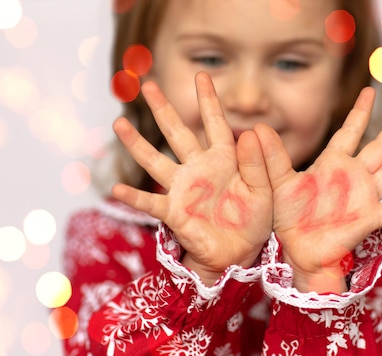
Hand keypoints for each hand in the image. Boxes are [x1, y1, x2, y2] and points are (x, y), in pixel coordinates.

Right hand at [112, 72, 272, 284]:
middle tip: (147, 84)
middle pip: (177, 133)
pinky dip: (134, 198)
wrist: (240, 253)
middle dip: (163, 109)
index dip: (208, 100)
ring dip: (137, 144)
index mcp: (224, 159)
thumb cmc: (253, 220)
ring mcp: (184, 189)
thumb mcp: (264, 191)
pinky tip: (117, 190)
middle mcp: (199, 168)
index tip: (201, 75)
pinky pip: (151, 203)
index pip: (216, 123)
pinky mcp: (175, 212)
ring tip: (118, 123)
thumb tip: (250, 131)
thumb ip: (258, 164)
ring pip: (156, 161)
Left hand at [255, 87, 381, 292]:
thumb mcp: (277, 183)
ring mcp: (365, 196)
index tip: (370, 90)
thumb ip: (271, 157)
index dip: (360, 112)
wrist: (297, 251)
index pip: (350, 132)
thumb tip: (257, 128)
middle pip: (381, 145)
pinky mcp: (370, 217)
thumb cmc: (286, 218)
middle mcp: (353, 176)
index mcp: (332, 164)